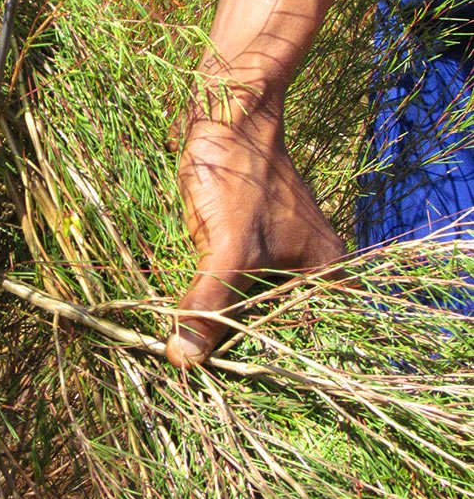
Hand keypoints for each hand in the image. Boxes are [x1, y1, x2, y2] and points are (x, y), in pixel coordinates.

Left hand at [166, 92, 345, 367]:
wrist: (224, 106)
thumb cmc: (238, 173)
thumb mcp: (228, 246)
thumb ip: (211, 305)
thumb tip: (184, 360)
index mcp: (323, 274)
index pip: (302, 340)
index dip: (263, 363)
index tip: (224, 391)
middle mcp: (304, 266)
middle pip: (267, 324)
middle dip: (230, 344)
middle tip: (189, 370)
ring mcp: (273, 250)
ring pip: (242, 302)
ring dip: (213, 321)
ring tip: (177, 351)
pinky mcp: (242, 236)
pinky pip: (224, 279)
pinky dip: (202, 294)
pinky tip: (175, 313)